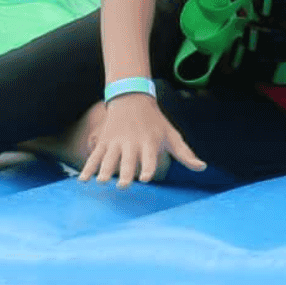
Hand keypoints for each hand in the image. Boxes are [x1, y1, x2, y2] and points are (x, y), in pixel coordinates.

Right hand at [79, 92, 204, 188]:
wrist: (132, 98)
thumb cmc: (156, 123)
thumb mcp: (172, 135)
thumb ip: (185, 154)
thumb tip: (202, 168)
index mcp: (149, 142)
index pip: (149, 157)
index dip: (148, 167)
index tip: (146, 178)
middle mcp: (132, 143)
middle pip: (128, 159)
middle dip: (125, 172)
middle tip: (123, 185)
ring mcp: (116, 142)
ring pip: (109, 157)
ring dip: (104, 169)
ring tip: (100, 181)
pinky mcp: (104, 142)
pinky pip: (95, 156)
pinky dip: (88, 167)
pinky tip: (83, 180)